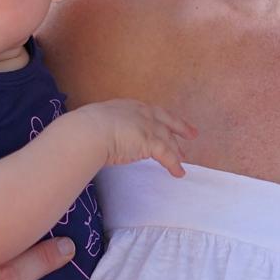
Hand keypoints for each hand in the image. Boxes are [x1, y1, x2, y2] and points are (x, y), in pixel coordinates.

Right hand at [75, 99, 197, 177]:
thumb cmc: (87, 127)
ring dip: (177, 150)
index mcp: (129, 106)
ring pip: (168, 139)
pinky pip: (167, 156)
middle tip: (192, 134)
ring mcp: (148, 126)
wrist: (90, 131)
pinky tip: (178, 173)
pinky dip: (174, 165)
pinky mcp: (151, 142)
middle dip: (180, 127)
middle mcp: (142, 113)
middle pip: (167, 120)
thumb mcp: (98, 121)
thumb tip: (100, 135)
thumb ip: (106, 126)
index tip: (168, 122)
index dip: (161, 118)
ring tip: (183, 159)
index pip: (151, 112)